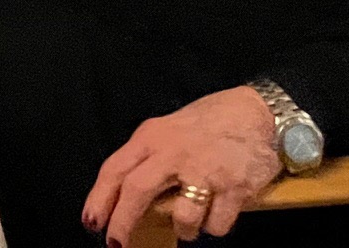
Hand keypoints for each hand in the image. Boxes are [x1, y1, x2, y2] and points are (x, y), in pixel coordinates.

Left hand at [84, 87, 281, 245]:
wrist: (257, 113)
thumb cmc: (210, 121)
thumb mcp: (168, 129)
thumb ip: (150, 157)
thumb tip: (128, 193)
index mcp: (152, 137)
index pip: (115, 169)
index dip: (100, 198)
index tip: (91, 221)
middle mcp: (174, 153)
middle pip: (137, 191)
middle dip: (122, 223)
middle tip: (116, 244)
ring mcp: (205, 172)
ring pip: (181, 217)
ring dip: (183, 231)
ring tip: (187, 228)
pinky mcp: (235, 189)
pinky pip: (216, 224)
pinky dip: (213, 228)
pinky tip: (216, 216)